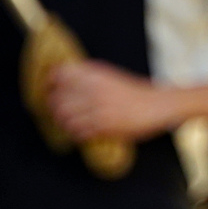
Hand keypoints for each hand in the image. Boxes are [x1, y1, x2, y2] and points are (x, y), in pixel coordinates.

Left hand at [48, 60, 176, 141]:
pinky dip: (75, 133)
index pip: (60, 74)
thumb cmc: (133, 92)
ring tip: (69, 123)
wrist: (158, 105)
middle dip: (53, 107)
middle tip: (57, 111)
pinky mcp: (103, 127)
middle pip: (57, 99)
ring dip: (63, 122)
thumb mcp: (109, 76)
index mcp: (96, 75)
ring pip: (64, 118)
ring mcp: (97, 109)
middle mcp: (94, 89)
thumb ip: (87, 77)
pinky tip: (81, 131)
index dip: (50, 83)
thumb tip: (61, 79)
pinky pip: (76, 132)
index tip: (48, 90)